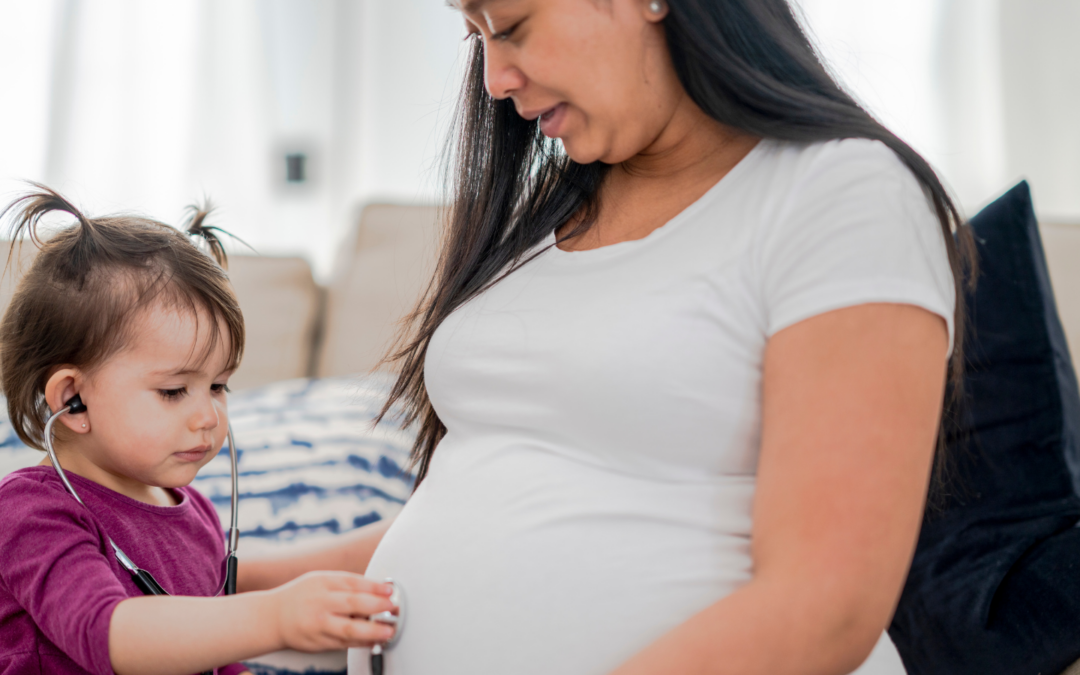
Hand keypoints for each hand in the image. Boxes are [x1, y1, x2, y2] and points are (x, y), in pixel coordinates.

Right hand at [270, 571, 396, 651]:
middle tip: (394, 609)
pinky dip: (361, 642)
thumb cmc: (302, 596)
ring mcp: (318, 624)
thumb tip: (379, 590)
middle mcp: (320, 602)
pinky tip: (374, 640)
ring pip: (349, 629)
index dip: (374, 587)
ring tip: (388, 631)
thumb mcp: (321, 581)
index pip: (353, 582)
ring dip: (373, 631)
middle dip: (378, 607)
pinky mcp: (318, 642)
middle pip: (353, 604)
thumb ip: (346, 585)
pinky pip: (344, 644)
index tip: (390, 591)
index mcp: (322, 582)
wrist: (272, 617)